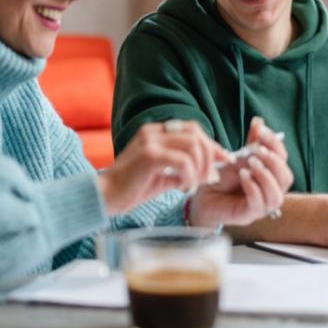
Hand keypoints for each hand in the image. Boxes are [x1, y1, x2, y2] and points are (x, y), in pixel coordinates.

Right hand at [97, 120, 227, 214]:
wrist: (104, 197)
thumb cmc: (130, 189)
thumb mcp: (162, 176)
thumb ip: (182, 169)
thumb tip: (209, 172)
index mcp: (155, 133)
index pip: (193, 130)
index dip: (212, 144)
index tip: (223, 161)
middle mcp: (153, 132)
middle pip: (196, 134)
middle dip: (210, 156)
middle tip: (210, 178)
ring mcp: (150, 141)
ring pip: (193, 146)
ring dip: (200, 168)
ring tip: (192, 185)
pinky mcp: (149, 155)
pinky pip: (183, 161)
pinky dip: (189, 176)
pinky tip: (182, 188)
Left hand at [189, 117, 293, 228]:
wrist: (201, 195)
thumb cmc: (221, 178)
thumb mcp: (236, 157)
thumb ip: (250, 144)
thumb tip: (259, 122)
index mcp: (270, 175)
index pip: (283, 159)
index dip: (275, 144)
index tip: (261, 130)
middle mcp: (270, 191)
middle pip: (286, 178)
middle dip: (273, 162)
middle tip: (256, 151)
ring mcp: (261, 206)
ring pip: (276, 195)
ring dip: (265, 176)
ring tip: (249, 164)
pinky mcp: (249, 215)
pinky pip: (259, 204)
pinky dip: (253, 188)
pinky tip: (243, 176)